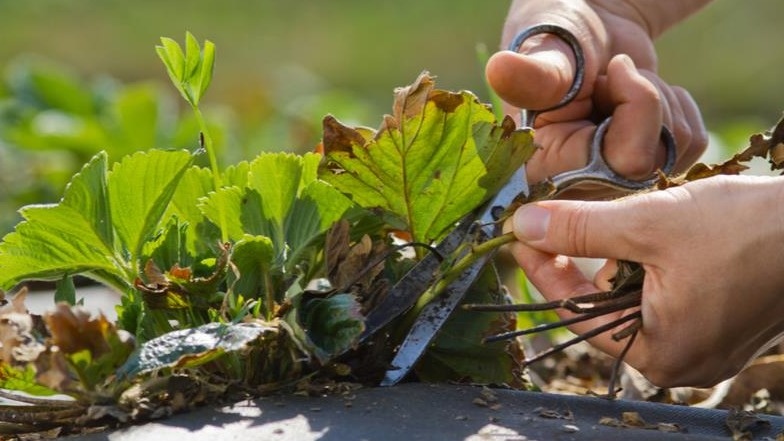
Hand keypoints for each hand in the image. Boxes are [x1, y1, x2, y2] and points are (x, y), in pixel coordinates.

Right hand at [486, 0, 709, 184]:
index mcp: (543, 173)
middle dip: (642, 103)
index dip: (632, 119)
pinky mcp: (644, 174)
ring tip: (615, 89)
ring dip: (657, 102)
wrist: (587, 30)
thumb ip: (534, 73)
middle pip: (650, 162)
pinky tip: (634, 101)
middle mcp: (577, 192)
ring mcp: (613, 186)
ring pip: (676, 151)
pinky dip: (673, 109)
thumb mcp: (547, 52)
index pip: (621, 165)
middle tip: (609, 76)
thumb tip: (500, 69)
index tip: (616, 69)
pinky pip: (690, 143)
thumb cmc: (556, 38)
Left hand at [506, 175, 783, 386]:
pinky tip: (666, 234)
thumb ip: (580, 229)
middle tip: (569, 219)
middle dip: (588, 260)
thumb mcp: (649, 224)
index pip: (575, 312)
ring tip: (636, 221)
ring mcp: (705, 346)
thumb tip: (521, 225)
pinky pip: (668, 295)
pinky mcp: (725, 324)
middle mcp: (680, 362)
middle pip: (605, 306)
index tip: (521, 235)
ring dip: (625, 256)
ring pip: (637, 297)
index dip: (542, 269)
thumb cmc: (748, 231)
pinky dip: (655, 263)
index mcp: (657, 354)